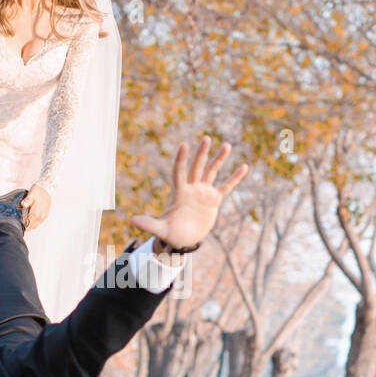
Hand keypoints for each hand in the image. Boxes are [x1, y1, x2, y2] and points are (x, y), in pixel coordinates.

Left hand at [20, 184, 51, 230]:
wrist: (47, 188)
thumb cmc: (38, 190)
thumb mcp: (31, 194)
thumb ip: (27, 200)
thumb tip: (23, 204)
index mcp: (36, 212)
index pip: (27, 224)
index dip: (21, 226)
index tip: (16, 225)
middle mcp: (40, 216)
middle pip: (30, 226)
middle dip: (24, 227)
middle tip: (18, 224)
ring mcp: (43, 216)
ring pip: (34, 226)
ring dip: (29, 225)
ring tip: (23, 223)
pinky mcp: (45, 215)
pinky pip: (38, 223)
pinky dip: (33, 224)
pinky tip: (30, 220)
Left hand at [130, 136, 247, 251]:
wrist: (183, 238)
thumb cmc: (171, 233)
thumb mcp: (160, 229)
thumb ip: (148, 224)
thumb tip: (131, 221)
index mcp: (179, 193)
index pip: (180, 172)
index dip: (181, 160)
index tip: (184, 145)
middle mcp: (192, 188)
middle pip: (197, 167)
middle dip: (201, 154)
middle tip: (206, 138)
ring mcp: (203, 192)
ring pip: (212, 172)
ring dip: (219, 159)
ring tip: (227, 145)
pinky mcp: (214, 200)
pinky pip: (226, 187)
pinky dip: (234, 178)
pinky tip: (244, 167)